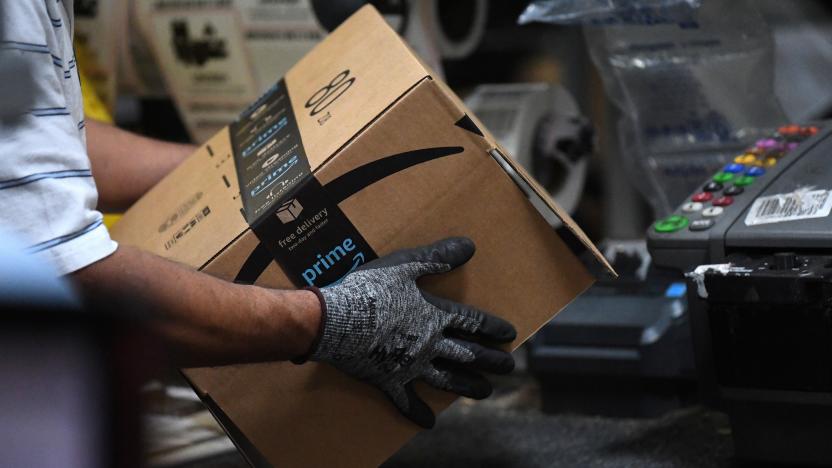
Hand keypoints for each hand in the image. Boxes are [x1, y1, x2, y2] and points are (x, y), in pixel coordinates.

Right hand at [305, 237, 516, 427]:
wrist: (335, 321)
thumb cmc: (370, 289)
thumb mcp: (405, 265)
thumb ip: (437, 256)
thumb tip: (469, 246)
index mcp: (434, 315)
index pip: (472, 322)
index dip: (493, 328)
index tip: (509, 335)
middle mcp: (429, 344)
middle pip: (468, 354)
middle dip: (491, 361)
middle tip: (508, 367)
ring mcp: (410, 366)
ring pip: (447, 380)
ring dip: (469, 386)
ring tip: (486, 392)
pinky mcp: (389, 380)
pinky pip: (407, 401)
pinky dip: (418, 413)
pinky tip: (430, 422)